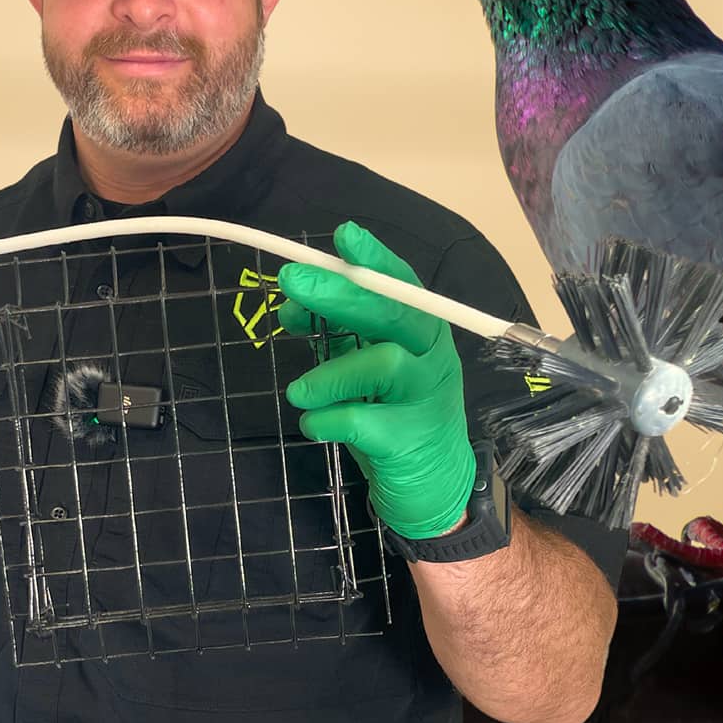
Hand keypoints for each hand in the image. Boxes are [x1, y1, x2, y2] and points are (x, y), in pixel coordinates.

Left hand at [276, 221, 475, 538]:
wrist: (433, 487)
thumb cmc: (395, 415)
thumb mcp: (366, 369)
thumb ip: (337, 336)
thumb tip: (289, 307)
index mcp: (423, 332)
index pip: (403, 285)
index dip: (374, 259)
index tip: (343, 235)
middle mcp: (432, 357)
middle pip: (394, 313)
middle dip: (340, 294)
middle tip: (291, 282)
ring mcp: (427, 398)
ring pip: (382, 363)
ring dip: (330, 372)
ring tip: (299, 392)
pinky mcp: (411, 440)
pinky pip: (363, 420)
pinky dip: (328, 418)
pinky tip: (313, 424)